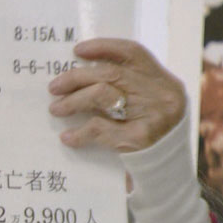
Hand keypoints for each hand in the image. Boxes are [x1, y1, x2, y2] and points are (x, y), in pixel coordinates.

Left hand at [48, 38, 185, 151]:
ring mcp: (154, 116)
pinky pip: (100, 128)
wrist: (168, 175)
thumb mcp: (148, 107)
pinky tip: (68, 137)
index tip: (77, 51)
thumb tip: (83, 72)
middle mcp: (163, 95)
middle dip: (77, 77)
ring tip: (56, 109)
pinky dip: (80, 132)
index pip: (133, 53)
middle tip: (54, 87)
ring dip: (73, 101)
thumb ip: (127, 88)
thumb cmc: (153, 138)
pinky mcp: (141, 138)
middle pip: (111, 73)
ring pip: (102, 94)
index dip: (104, 48)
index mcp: (165, 82)